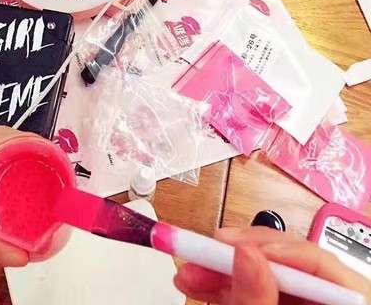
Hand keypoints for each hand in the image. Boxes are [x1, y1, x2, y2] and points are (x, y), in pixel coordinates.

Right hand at [174, 227, 370, 304]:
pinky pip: (260, 296)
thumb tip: (243, 254)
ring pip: (266, 280)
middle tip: (197, 255)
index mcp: (353, 303)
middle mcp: (332, 304)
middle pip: (287, 267)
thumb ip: (259, 302)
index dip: (269, 247)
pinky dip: (228, 291)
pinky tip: (202, 287)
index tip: (227, 242)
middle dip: (235, 260)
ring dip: (222, 274)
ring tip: (188, 274)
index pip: (318, 260)